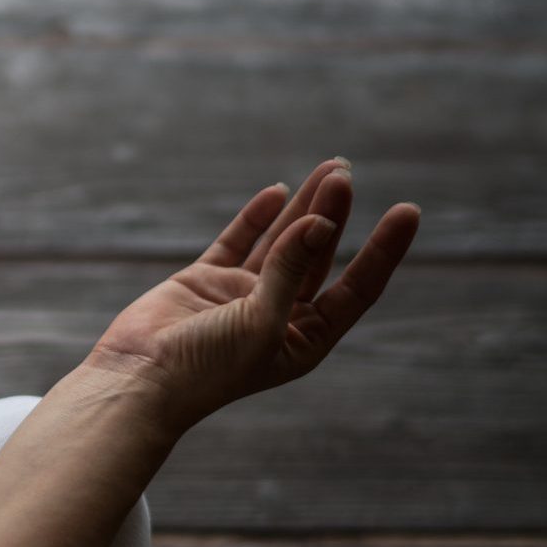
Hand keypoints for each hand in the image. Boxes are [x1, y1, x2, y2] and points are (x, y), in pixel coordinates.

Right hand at [79, 158, 420, 435]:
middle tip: (346, 171)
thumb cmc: (207, 369)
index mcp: (304, 338)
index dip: (383, 250)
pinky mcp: (205, 280)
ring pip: (281, 240)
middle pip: (318, 254)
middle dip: (334, 213)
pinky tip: (277, 191)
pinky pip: (238, 241)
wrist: (140, 379)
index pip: (357, 288)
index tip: (407, 211)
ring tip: (330, 167)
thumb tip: (321, 221)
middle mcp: (278, 314)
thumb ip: (289, 269)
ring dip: (304, 205)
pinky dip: (257, 217)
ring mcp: (241, 295)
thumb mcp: (260, 322)